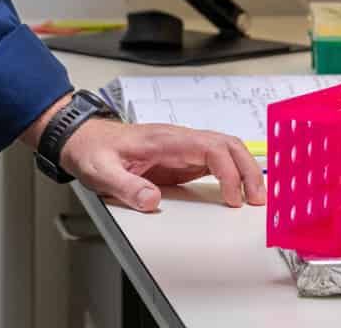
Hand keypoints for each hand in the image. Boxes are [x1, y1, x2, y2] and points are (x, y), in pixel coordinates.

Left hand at [58, 118, 264, 212]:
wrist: (83, 140)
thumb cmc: (92, 150)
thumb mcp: (102, 171)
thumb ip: (127, 186)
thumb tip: (153, 201)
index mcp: (164, 139)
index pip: (210, 147)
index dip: (228, 172)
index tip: (231, 198)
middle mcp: (178, 140)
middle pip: (226, 144)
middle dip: (247, 169)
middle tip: (258, 200)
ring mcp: (181, 148)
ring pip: (224, 150)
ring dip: (244, 170)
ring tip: (254, 199)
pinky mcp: (180, 160)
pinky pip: (214, 161)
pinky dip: (232, 174)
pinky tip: (237, 191)